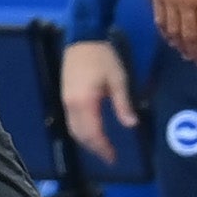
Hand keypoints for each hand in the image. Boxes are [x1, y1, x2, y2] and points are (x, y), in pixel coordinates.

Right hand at [61, 40, 135, 162]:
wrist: (83, 38)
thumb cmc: (103, 57)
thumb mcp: (118, 79)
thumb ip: (123, 104)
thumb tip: (131, 125)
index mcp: (85, 102)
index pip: (93, 133)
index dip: (103, 148)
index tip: (113, 158)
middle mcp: (71, 105)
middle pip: (81, 135)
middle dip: (95, 148)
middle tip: (110, 157)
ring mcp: (66, 101)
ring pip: (73, 130)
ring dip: (87, 142)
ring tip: (102, 148)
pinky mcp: (65, 96)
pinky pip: (71, 121)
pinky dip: (81, 131)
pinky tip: (92, 132)